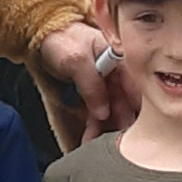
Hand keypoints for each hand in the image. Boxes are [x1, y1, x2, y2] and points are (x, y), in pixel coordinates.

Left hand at [34, 20, 136, 139]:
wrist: (45, 37)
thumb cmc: (64, 40)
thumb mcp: (76, 60)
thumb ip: (92, 84)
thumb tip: (104, 111)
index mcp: (122, 60)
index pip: (136, 88)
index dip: (135, 110)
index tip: (131, 130)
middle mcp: (119, 74)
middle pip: (126, 105)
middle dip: (119, 126)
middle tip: (114, 144)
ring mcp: (108, 85)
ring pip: (112, 113)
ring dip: (105, 131)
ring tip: (94, 145)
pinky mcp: (96, 94)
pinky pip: (99, 114)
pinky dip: (95, 128)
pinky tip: (89, 139)